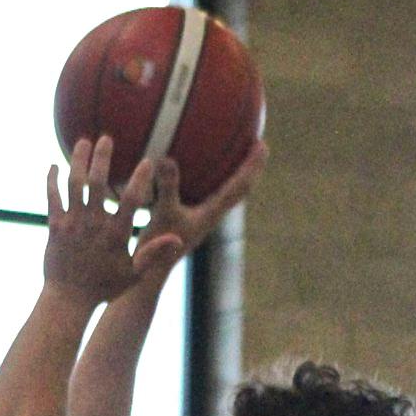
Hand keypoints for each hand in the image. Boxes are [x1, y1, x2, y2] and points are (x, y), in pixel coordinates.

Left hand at [44, 137, 183, 306]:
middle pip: (96, 182)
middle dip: (101, 157)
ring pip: (73, 183)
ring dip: (77, 160)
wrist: (68, 300)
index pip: (131, 200)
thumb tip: (177, 239)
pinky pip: (52, 197)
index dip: (140, 179)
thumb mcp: (133, 275)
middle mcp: (93, 224)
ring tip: (83, 142)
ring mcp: (72, 223)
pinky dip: (51, 180)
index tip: (147, 161)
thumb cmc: (103, 289)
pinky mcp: (54, 226)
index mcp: (115, 234)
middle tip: (106, 138)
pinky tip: (53, 166)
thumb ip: (153, 254)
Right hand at [144, 140, 266, 257]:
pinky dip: (213, 179)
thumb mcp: (163, 212)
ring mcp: (203, 218)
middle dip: (250, 167)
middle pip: (240, 189)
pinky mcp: (192, 220)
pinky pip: (210, 194)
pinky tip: (203, 170)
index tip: (263, 144)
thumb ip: (168, 187)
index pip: (239, 186)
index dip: (252, 165)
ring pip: (228, 193)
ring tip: (239, 154)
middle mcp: (212, 215)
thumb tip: (167, 158)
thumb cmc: (159, 245)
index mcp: (212, 212)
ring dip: (236, 174)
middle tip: (259, 144)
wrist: (152, 271)